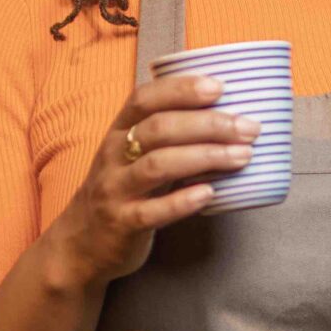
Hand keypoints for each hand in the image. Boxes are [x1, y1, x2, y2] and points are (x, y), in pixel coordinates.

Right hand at [43, 74, 255, 289]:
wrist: (82, 242)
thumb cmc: (123, 189)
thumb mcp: (135, 155)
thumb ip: (170, 136)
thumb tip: (230, 116)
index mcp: (118, 131)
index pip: (145, 98)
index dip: (180, 89)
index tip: (219, 87)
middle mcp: (113, 155)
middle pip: (158, 129)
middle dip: (208, 124)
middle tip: (248, 128)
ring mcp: (114, 189)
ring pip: (157, 165)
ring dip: (204, 156)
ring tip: (242, 155)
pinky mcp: (122, 223)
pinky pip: (152, 211)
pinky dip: (182, 201)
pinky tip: (210, 193)